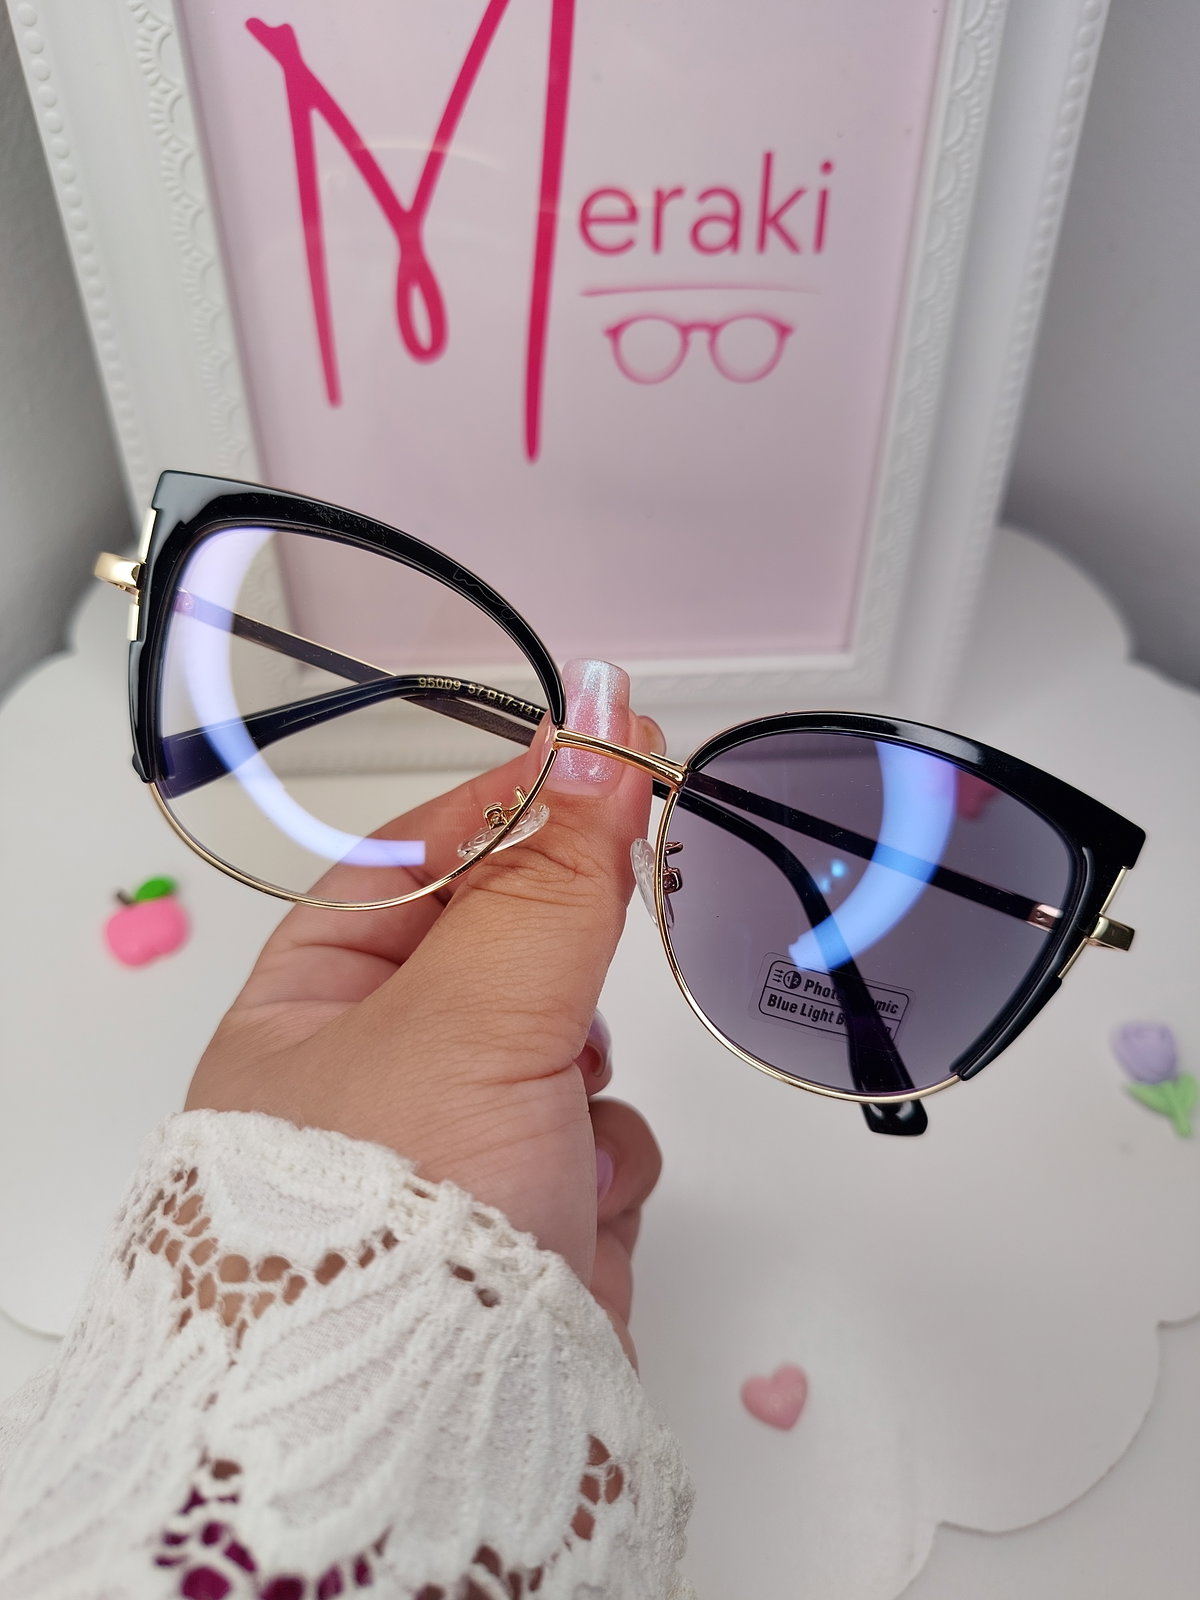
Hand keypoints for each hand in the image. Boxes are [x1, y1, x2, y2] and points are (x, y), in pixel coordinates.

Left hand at [186, 661, 662, 1361]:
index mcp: (314, 1004)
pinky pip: (601, 1146)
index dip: (518, 804)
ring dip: (586, 1087)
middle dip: (561, 977)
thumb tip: (606, 714)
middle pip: (513, 956)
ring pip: (574, 1055)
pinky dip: (603, 1171)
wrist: (426, 1436)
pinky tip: (571, 1220)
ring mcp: (458, 1152)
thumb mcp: (477, 1005)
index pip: (423, 857)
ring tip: (554, 1137)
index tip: (609, 758)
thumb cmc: (388, 1215)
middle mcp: (376, 1075)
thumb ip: (558, 866)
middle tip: (574, 975)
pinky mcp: (529, 1223)